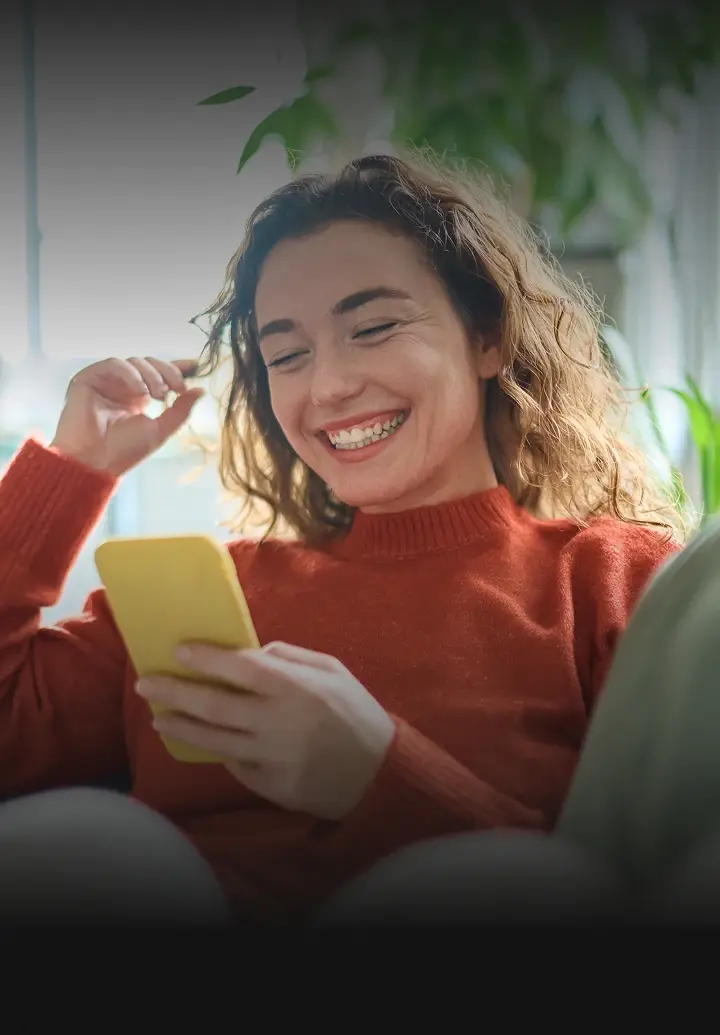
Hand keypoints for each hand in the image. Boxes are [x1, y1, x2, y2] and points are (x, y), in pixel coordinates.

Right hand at [50, 356, 204, 476]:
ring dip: (151, 375)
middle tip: (177, 389)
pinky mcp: (89, 378)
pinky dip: (131, 374)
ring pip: (134, 362)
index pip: (159, 374)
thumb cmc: (123, 452)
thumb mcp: (160, 430)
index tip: (195, 365)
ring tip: (157, 396)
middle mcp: (122, 387)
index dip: (176, 367)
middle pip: (149, 364)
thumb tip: (201, 390)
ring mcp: (106, 382)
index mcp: (138, 398)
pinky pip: (114, 364)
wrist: (93, 462)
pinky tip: (140, 391)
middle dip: (168, 372)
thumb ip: (180, 410)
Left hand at [136, 642, 395, 820]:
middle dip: (175, 692)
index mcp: (296, 688)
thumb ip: (291, 657)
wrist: (379, 774)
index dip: (206, 658)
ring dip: (182, 727)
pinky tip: (206, 742)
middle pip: (214, 705)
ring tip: (159, 718)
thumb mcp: (333, 671)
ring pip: (214, 740)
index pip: (241, 668)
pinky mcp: (271, 786)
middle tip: (146, 684)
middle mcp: (279, 722)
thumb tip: (251, 651)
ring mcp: (273, 757)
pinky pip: (235, 766)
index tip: (178, 650)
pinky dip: (219, 752)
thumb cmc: (356, 713)